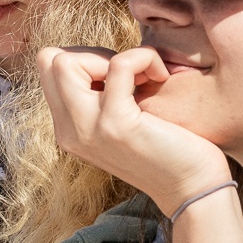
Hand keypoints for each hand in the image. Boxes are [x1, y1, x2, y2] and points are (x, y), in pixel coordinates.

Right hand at [38, 46, 233, 213]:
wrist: (193, 188)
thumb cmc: (169, 148)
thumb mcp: (121, 120)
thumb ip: (100, 96)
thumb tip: (104, 56)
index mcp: (68, 129)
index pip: (49, 69)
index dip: (85, 59)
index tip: (120, 78)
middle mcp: (69, 131)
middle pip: (48, 60)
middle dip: (93, 54)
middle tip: (130, 76)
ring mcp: (88, 128)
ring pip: (65, 61)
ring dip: (114, 56)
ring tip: (145, 78)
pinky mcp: (116, 124)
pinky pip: (119, 64)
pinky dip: (144, 58)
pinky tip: (162, 77)